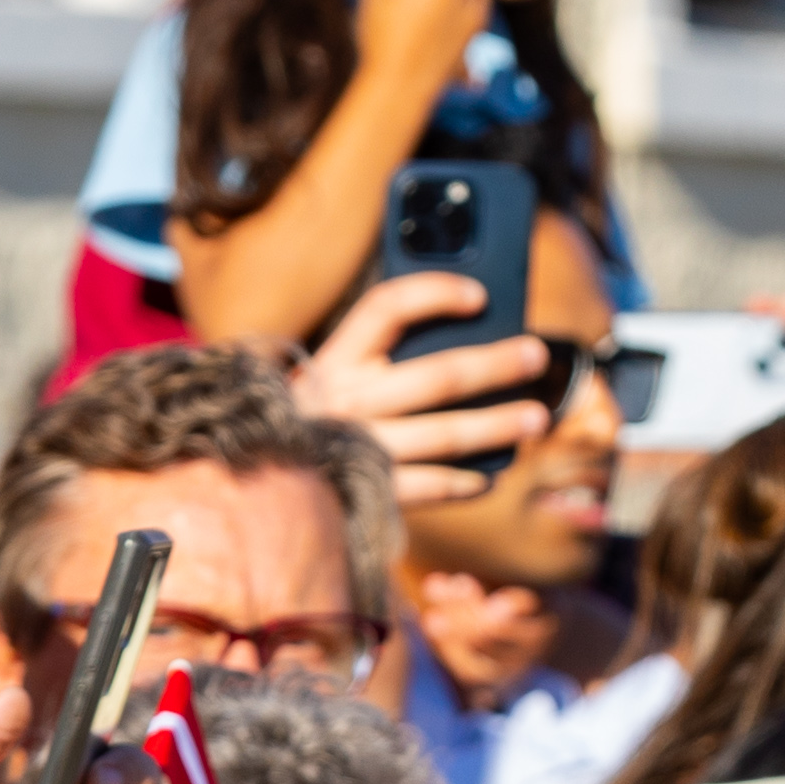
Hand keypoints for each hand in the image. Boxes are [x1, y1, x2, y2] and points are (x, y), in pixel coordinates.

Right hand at [290, 272, 550, 509]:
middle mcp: (346, 399)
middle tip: (535, 355)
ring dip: (498, 426)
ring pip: (446, 434)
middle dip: (495, 365)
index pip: (388, 308)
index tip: (480, 295)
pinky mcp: (368, 489)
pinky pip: (431, 486)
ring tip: (537, 418)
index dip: (437, 294)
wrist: (247, 477)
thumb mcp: (328, 375)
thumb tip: (461, 337)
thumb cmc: (306, 418)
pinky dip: (464, 483)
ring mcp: (359, 447)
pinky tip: (489, 477)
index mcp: (334, 357)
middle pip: (439, 375)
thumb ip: (375, 356)